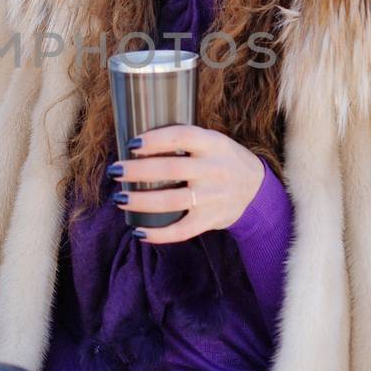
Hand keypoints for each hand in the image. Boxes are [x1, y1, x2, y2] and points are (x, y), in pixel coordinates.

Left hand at [110, 124, 265, 243]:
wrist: (256, 189)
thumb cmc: (221, 160)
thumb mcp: (212, 142)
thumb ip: (184, 141)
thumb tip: (135, 143)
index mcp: (213, 144)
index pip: (182, 137)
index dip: (155, 139)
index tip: (131, 143)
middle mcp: (214, 169)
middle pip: (171, 169)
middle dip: (137, 171)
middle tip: (114, 171)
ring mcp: (213, 197)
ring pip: (172, 201)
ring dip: (141, 201)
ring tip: (119, 199)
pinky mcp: (211, 219)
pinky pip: (182, 230)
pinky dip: (159, 234)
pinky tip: (138, 232)